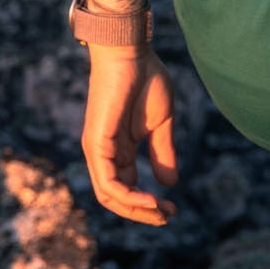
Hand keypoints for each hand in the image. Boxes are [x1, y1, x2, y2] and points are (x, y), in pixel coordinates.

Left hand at [80, 45, 178, 225]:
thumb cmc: (146, 79)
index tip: (174, 207)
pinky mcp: (95, 145)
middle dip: (143, 212)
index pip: (127, 188)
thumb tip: (169, 185)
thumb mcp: (162, 124)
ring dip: (136, 209)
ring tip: (161, 211)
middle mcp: (104, 153)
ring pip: (109, 196)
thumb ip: (163, 153)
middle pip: (116, 198)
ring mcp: (97, 150)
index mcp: (119, 149)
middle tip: (168, 216)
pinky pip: (108, 183)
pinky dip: (128, 197)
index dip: (149, 203)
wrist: (130, 52)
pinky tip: (150, 198)